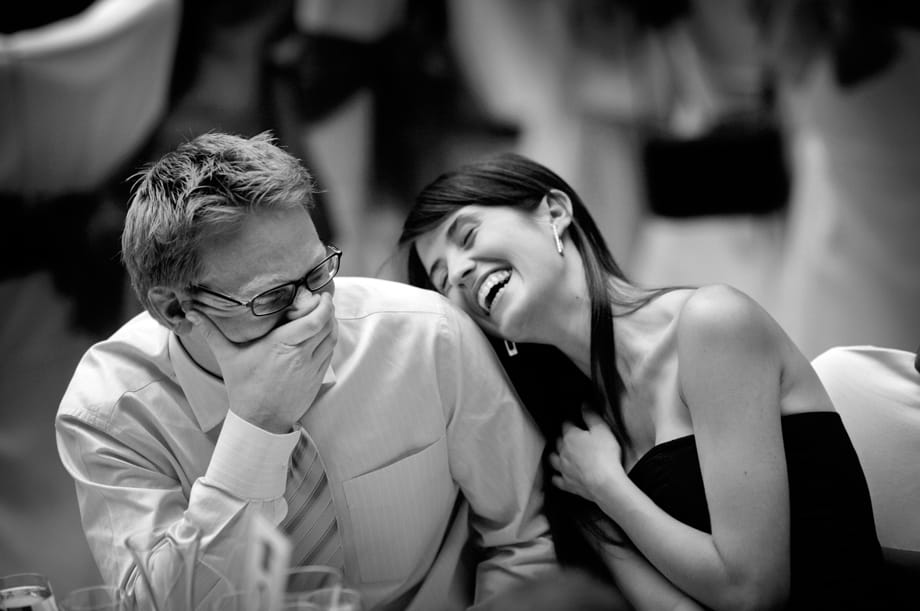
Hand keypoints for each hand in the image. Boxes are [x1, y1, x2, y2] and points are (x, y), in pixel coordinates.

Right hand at [185, 292, 336, 432]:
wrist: (260, 422)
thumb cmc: (244, 389)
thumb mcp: (228, 358)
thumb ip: (212, 332)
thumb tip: (192, 312)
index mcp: (281, 346)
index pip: (313, 322)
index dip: (322, 306)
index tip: (321, 295)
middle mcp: (300, 355)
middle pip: (326, 326)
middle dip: (328, 310)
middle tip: (323, 299)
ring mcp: (311, 368)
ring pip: (331, 339)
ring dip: (332, 323)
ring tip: (325, 312)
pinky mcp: (317, 378)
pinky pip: (329, 353)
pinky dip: (330, 339)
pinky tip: (323, 333)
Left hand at [549, 409, 625, 502]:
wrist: (604, 483)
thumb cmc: (605, 457)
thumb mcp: (602, 430)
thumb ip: (591, 416)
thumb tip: (585, 405)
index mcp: (571, 436)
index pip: (566, 424)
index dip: (570, 422)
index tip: (573, 421)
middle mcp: (563, 452)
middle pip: (558, 441)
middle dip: (562, 438)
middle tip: (568, 437)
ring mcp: (564, 468)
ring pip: (553, 459)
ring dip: (554, 456)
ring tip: (557, 453)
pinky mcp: (567, 483)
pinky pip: (556, 479)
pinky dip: (556, 477)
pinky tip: (556, 476)